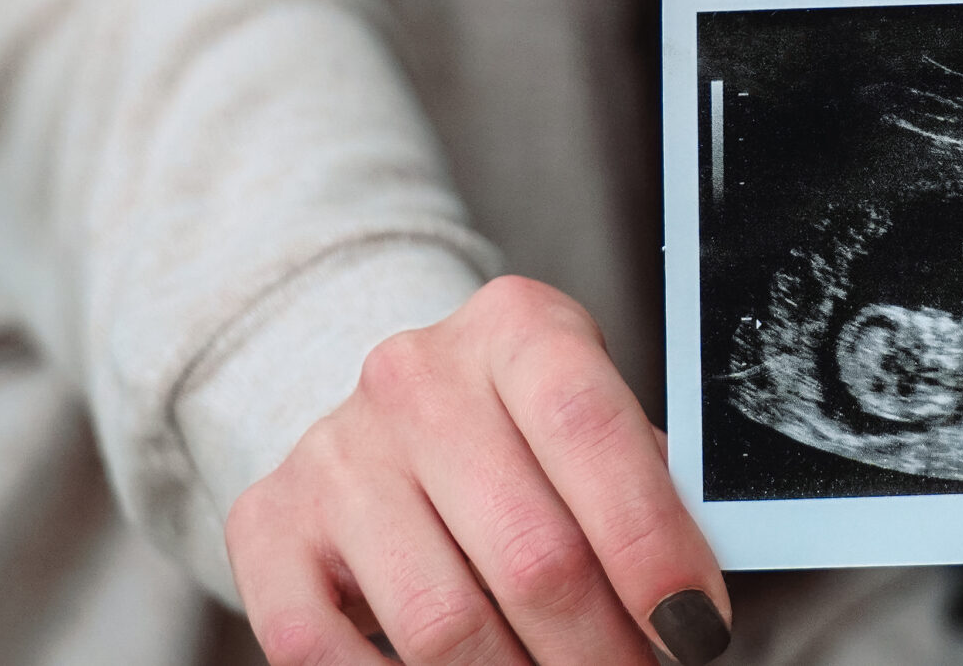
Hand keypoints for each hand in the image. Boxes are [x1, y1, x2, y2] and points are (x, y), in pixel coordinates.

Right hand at [227, 277, 730, 665]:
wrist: (384, 417)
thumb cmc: (520, 436)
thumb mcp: (591, 428)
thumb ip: (645, 492)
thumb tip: (693, 606)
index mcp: (517, 329)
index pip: (590, 431)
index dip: (652, 545)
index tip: (695, 626)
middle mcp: (415, 376)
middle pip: (531, 553)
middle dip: (603, 649)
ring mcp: (334, 450)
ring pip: (445, 625)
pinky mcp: (267, 524)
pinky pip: (327, 655)